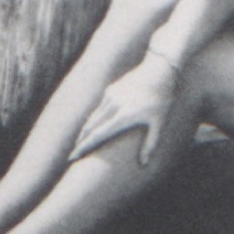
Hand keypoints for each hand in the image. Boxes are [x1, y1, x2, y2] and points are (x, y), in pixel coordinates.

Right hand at [70, 52, 178, 166]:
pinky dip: (94, 118)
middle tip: (73, 154)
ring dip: (85, 130)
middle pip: (90, 128)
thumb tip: (144, 163)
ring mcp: (110, 96)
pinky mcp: (111, 89)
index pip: (97, 136)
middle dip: (80, 142)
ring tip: (80, 142)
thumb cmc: (161, 99)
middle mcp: (113, 107)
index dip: (84, 147)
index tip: (73, 156)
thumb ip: (150, 143)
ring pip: (93, 117)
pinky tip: (93, 124)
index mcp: (123, 117)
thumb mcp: (158, 122)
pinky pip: (99, 107)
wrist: (159, 70)